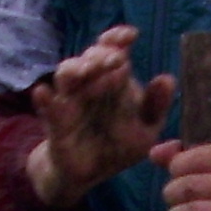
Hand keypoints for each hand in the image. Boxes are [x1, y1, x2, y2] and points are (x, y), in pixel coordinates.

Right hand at [27, 25, 171, 206]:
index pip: (112, 50)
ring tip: (86, 71)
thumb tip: (168, 79)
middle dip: (101, 56)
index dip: (118, 38)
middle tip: (116, 60)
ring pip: (66, 75)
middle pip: (90, 59)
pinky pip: (47, 108)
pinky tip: (41, 92)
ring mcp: (69, 100)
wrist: (89, 174)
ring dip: (75, 68)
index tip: (130, 36)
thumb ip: (155, 106)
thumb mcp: (145, 129)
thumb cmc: (118, 146)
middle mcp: (89, 83)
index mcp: (112, 79)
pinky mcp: (54, 123)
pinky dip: (43, 99)